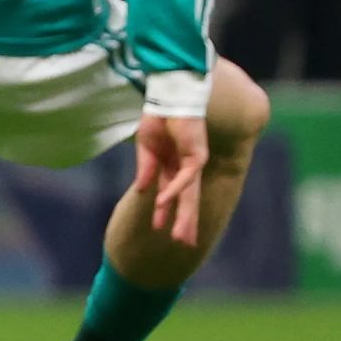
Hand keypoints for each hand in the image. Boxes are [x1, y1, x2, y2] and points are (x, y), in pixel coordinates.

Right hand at [133, 113, 209, 247]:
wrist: (169, 96)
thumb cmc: (158, 117)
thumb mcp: (146, 148)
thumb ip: (146, 169)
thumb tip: (142, 190)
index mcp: (173, 165)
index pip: (170, 193)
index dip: (165, 211)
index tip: (158, 228)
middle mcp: (186, 168)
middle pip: (187, 200)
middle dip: (184, 222)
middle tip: (184, 244)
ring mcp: (193, 163)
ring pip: (190, 196)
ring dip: (184, 216)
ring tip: (180, 236)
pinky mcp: (197, 156)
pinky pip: (184, 178)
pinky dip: (173, 190)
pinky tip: (164, 202)